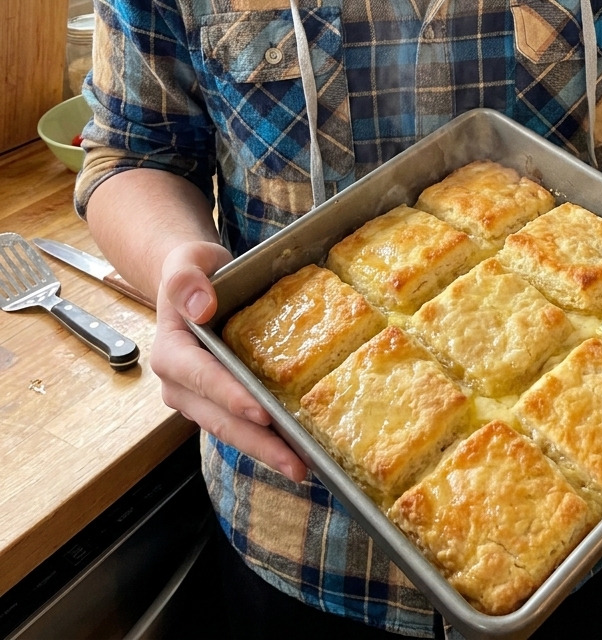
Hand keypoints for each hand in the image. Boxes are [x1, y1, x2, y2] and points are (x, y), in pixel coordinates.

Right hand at [150, 241, 307, 481]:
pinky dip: (268, 438)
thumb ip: (185, 279)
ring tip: (303, 468)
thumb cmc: (192, 271)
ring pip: (232, 430)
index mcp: (171, 354)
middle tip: (296, 464)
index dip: (231, 397)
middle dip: (258, 443)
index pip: (202, 379)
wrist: (193, 282)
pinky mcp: (220, 402)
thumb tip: (201, 305)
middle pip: (221, 419)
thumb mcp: (186, 261)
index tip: (262, 414)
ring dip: (266, 451)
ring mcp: (200, 399)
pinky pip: (242, 424)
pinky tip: (297, 449)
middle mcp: (182, 385)